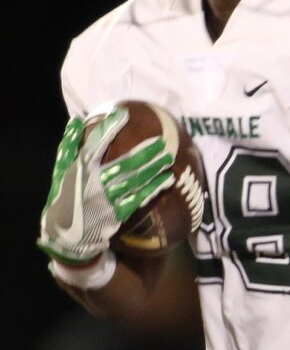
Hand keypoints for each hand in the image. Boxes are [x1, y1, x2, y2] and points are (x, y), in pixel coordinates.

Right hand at [38, 107, 175, 263]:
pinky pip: (140, 198)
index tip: (123, 114)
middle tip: (162, 141)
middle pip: (124, 164)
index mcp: (80, 170)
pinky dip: (154, 188)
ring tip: (169, 157)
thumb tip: (76, 120)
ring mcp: (108, 199)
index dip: (109, 129)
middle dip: (145, 152)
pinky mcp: (118, 213)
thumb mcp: (60, 171)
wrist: (65, 234)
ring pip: (135, 180)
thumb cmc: (64, 197)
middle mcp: (95, 183)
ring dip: (154, 169)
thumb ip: (69, 145)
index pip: (95, 145)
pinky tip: (168, 179)